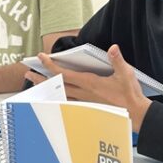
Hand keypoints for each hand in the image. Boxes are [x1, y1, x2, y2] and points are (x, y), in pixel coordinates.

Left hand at [36, 45, 151, 129]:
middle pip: (57, 85)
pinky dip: (57, 97)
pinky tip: (52, 96)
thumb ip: (117, 60)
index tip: (41, 57)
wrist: (134, 114)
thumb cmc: (130, 94)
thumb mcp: (126, 74)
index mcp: (90, 83)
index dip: (52, 65)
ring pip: (60, 94)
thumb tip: (113, 48)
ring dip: (47, 89)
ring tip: (35, 84)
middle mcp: (84, 93)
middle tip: (28, 73)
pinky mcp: (88, 107)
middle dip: (42, 79)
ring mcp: (84, 101)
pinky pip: (67, 101)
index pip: (65, 74)